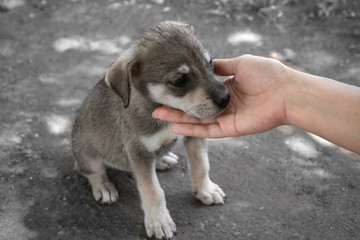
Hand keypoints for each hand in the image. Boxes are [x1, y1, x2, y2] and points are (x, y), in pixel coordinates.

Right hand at [152, 54, 288, 137]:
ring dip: (178, 119)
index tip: (170, 90)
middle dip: (176, 108)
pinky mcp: (230, 129)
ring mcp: (227, 118)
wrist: (286, 91)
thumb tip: (206, 64)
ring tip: (159, 115)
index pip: (200, 93)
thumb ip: (221, 66)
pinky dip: (192, 129)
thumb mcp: (240, 64)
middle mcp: (224, 105)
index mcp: (226, 89)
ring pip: (198, 120)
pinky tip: (176, 127)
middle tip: (157, 108)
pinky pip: (208, 131)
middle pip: (195, 108)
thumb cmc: (267, 74)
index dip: (185, 92)